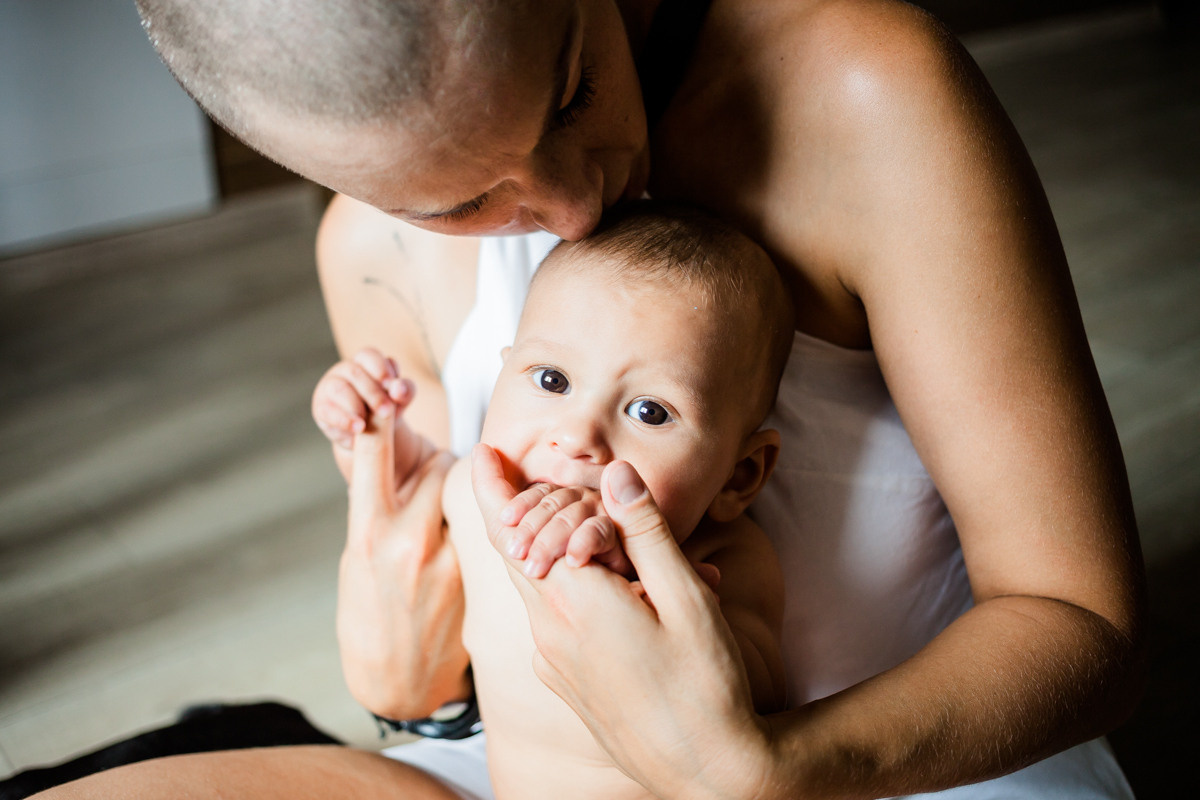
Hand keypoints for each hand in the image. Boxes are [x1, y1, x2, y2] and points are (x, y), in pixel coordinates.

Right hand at [313, 347, 431, 488]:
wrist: (367, 435)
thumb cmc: (384, 408)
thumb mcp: (400, 400)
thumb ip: (405, 390)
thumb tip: (398, 389)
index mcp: (364, 362)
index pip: (368, 355)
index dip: (380, 368)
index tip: (390, 385)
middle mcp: (344, 370)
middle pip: (355, 373)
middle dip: (373, 393)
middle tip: (387, 412)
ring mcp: (329, 387)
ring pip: (339, 389)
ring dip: (356, 406)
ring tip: (369, 424)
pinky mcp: (321, 408)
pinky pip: (328, 411)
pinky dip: (344, 420)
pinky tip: (358, 429)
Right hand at [337, 403, 469, 719]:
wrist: (394, 678)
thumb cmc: (366, 614)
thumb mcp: (355, 559)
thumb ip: (378, 515)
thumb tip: (394, 474)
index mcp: (367, 532)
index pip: (372, 456)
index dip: (379, 421)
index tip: (383, 398)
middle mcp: (406, 541)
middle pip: (438, 468)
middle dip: (440, 461)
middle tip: (441, 466)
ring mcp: (444, 560)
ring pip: (466, 496)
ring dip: (465, 489)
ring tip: (462, 499)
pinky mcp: (473, 577)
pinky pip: (482, 530)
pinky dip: (484, 523)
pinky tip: (491, 531)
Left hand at [472, 445, 772, 798]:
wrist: (708, 774)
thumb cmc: (706, 685)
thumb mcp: (686, 598)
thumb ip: (645, 531)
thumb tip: (615, 474)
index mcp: (574, 603)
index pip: (516, 529)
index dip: (496, 488)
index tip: (484, 451)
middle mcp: (549, 632)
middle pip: (516, 553)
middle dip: (522, 510)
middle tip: (543, 479)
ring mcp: (553, 662)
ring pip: (536, 586)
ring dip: (553, 550)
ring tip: (598, 534)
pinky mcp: (564, 683)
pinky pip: (554, 620)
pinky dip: (572, 589)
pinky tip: (623, 591)